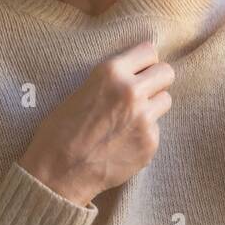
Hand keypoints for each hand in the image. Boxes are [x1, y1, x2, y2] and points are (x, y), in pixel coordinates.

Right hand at [18, 40, 173, 206]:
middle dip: (156, 81)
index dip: (144, 62)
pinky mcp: (150, 143)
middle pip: (166, 73)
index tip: (140, 70)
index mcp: (111, 72)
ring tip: (130, 119)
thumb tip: (134, 75)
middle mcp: (132, 91)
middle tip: (143, 92)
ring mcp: (144, 118)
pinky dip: (144, 134)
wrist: (58, 173)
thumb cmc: (60, 131)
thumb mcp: (80, 91)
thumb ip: (111, 81)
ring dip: (152, 107)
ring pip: (165, 101)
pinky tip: (123, 142)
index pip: (149, 51)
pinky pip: (156, 130)